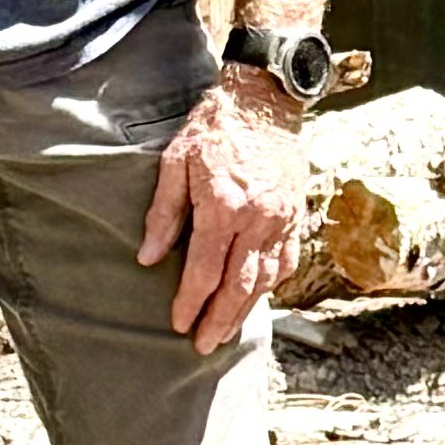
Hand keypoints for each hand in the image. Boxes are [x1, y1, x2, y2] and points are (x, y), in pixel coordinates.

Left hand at [141, 71, 310, 349]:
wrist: (265, 98)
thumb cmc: (213, 127)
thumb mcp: (176, 161)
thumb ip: (164, 213)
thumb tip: (149, 258)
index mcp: (224, 206)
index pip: (205, 270)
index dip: (190, 302)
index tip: (178, 324)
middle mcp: (257, 219)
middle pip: (239, 285)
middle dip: (219, 320)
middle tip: (203, 346)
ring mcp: (282, 219)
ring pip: (267, 279)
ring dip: (246, 310)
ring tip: (226, 331)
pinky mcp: (296, 214)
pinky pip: (287, 261)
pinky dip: (272, 285)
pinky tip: (258, 298)